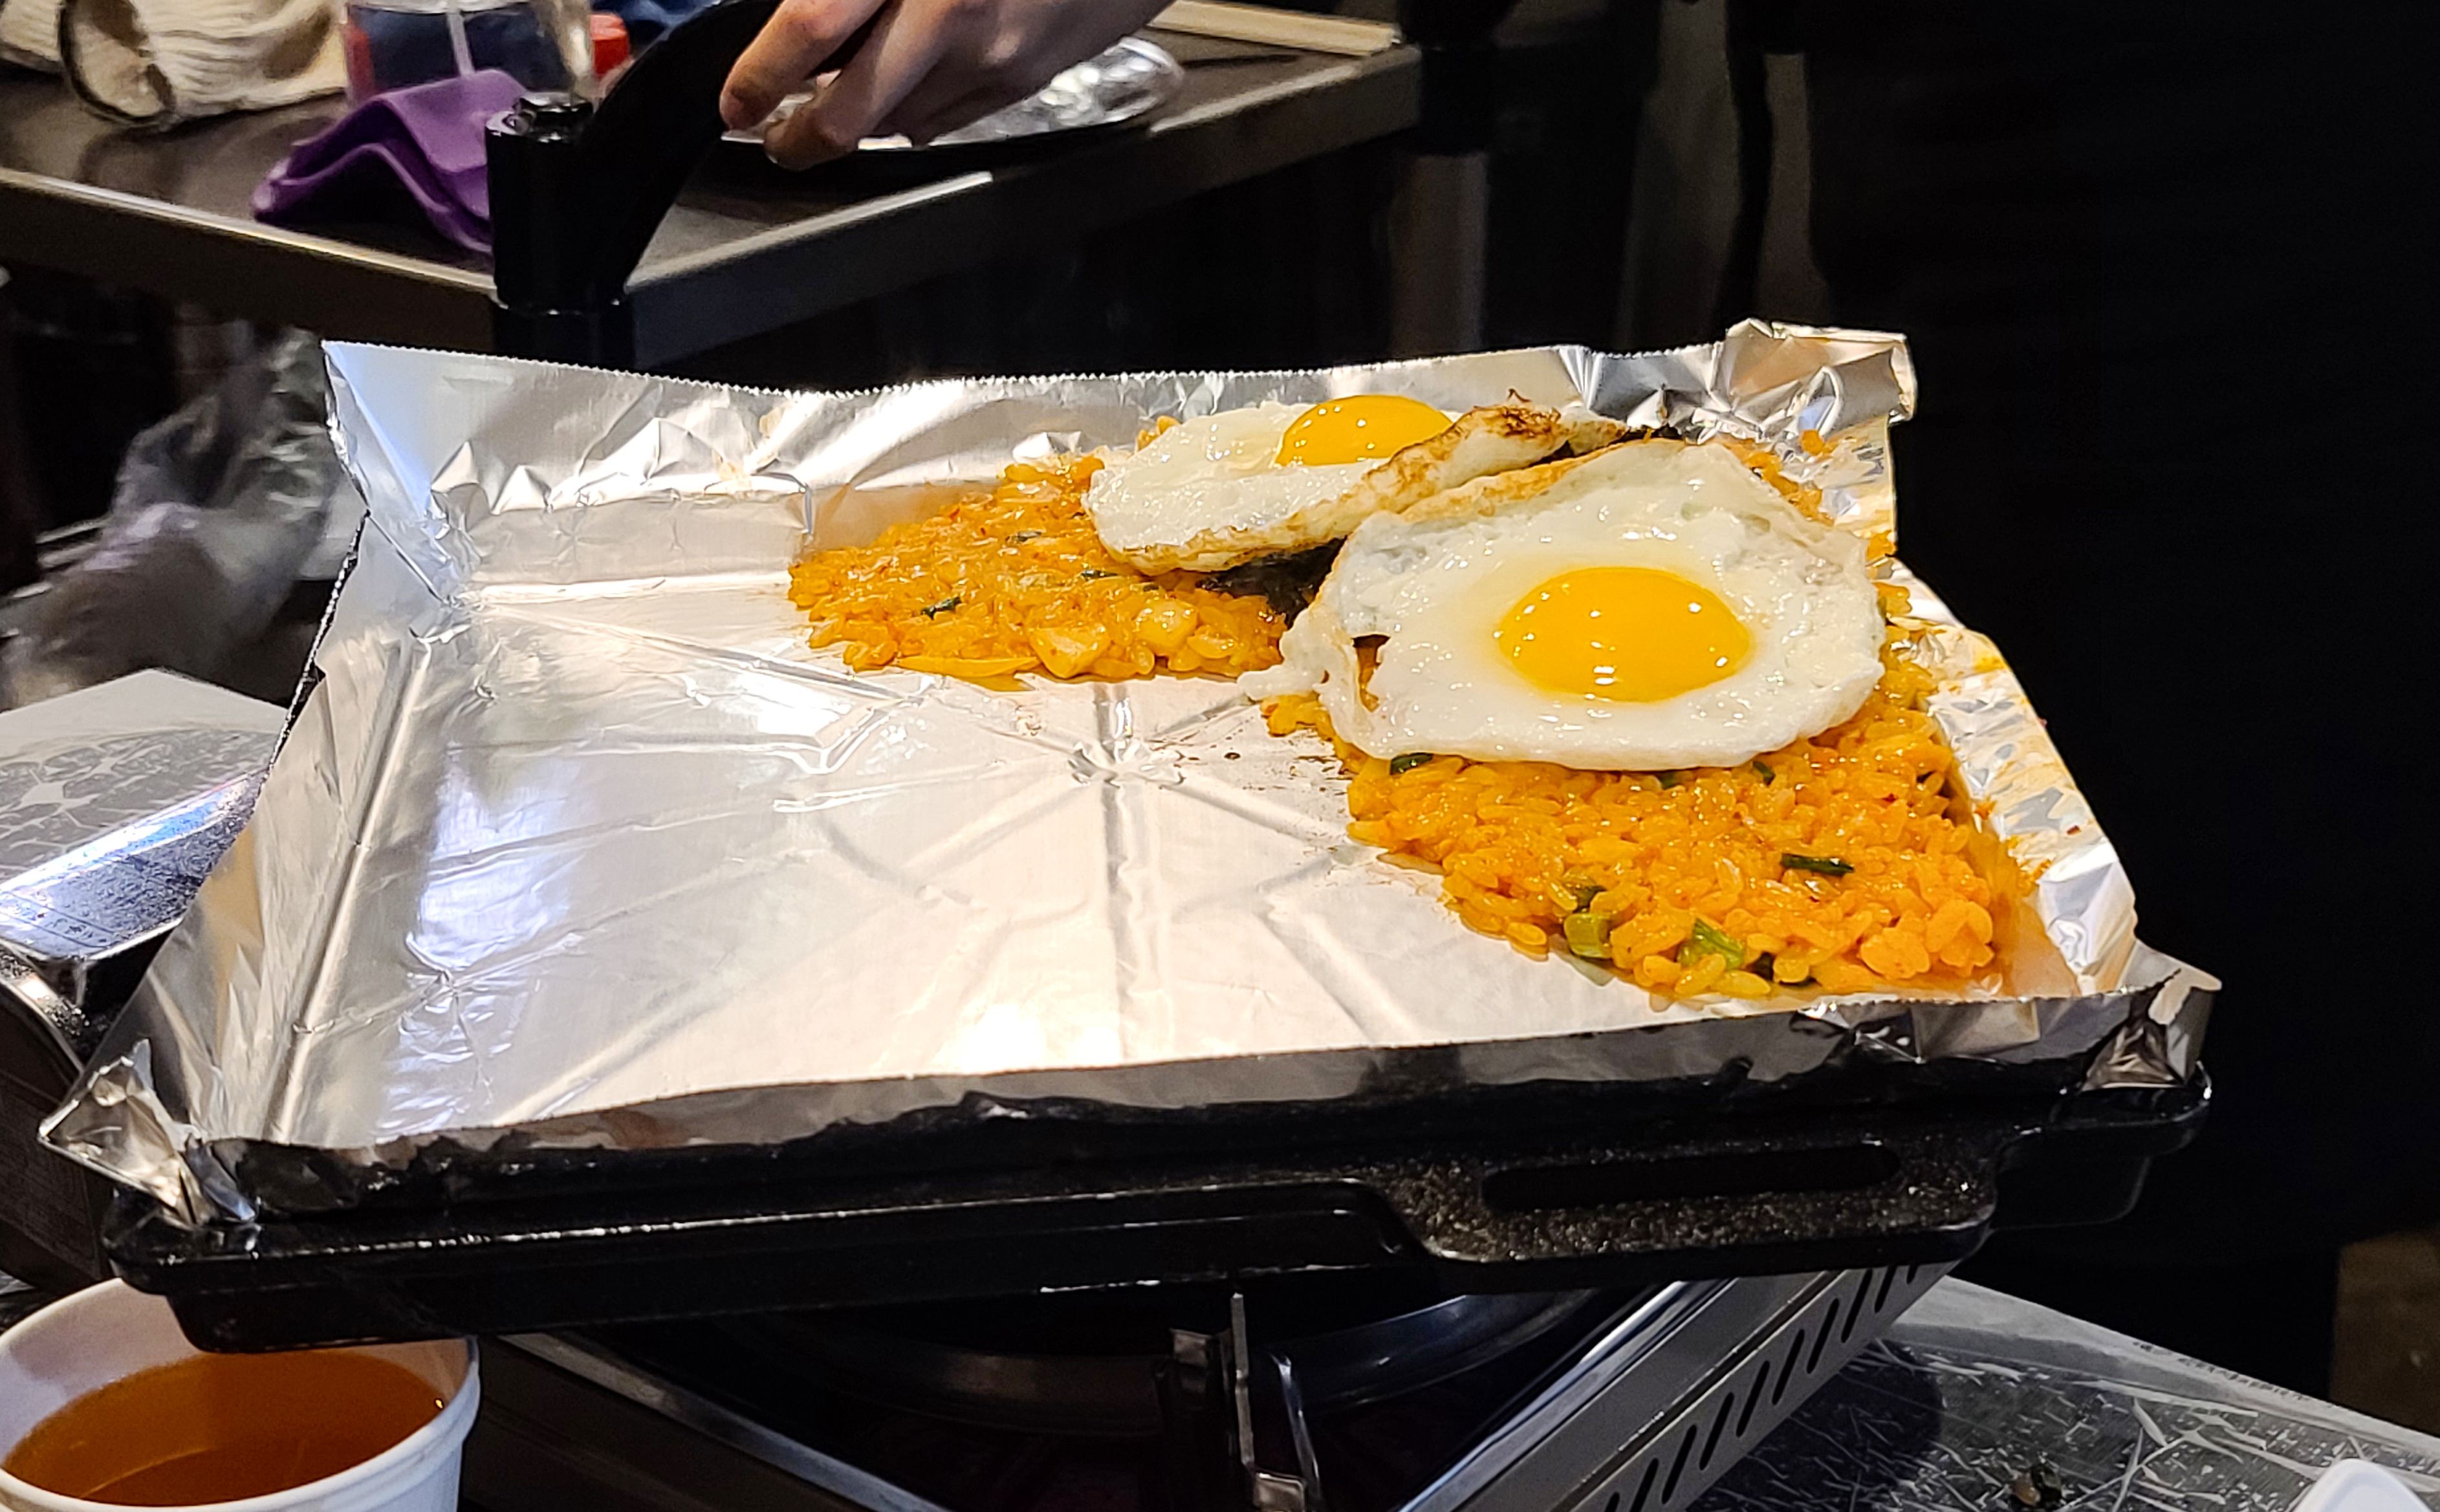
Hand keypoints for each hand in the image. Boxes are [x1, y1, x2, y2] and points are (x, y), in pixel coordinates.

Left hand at [720, 0, 1171, 167]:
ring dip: (855, 123)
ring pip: (897, 121)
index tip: (734, 100)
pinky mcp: (1027, 79)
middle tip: (771, 138)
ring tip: (829, 111)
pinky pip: (949, 116)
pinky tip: (900, 91)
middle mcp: (951, 14)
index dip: (758, 75)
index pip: (808, 29)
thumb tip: (801, 12)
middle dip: (797, 139)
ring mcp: (994, 57)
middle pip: (849, 112)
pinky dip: (912, 113)